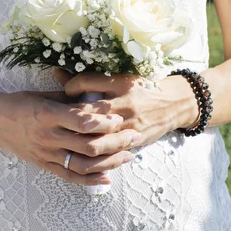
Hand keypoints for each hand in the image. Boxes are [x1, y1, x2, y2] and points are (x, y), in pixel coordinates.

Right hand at [0, 89, 139, 185]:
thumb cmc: (20, 102)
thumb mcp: (44, 94)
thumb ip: (71, 97)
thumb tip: (98, 94)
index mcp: (49, 115)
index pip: (83, 121)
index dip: (105, 122)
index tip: (120, 119)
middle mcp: (48, 136)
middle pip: (88, 145)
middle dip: (115, 142)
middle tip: (134, 137)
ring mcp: (46, 154)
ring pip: (83, 164)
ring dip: (109, 162)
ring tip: (128, 157)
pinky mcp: (44, 165)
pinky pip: (69, 176)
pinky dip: (90, 181)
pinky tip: (107, 179)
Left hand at [53, 69, 199, 147]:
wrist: (174, 104)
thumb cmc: (142, 89)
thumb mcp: (118, 79)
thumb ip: (87, 80)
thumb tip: (56, 74)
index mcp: (120, 84)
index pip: (86, 83)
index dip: (69, 87)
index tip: (64, 92)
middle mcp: (125, 104)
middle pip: (88, 115)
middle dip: (69, 120)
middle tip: (56, 123)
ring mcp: (130, 125)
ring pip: (98, 140)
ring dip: (78, 142)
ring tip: (64, 141)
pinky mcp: (134, 141)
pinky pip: (110, 153)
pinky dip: (94, 156)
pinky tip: (79, 156)